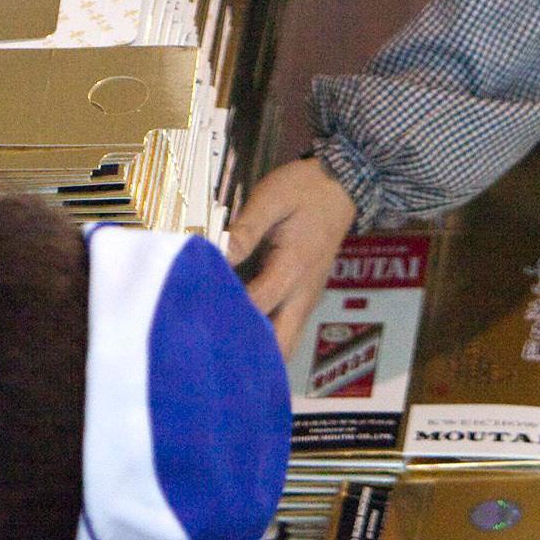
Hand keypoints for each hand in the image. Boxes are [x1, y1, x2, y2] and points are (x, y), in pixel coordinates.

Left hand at [227, 158, 356, 351]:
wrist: (340, 186)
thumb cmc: (303, 190)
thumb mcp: (270, 198)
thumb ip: (245, 230)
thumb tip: (218, 255)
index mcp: (293, 268)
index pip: (258, 305)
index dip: (229, 313)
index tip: (198, 312)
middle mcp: (303, 294)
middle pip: (282, 346)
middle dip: (250, 353)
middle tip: (213, 348)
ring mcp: (306, 300)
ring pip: (285, 343)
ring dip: (258, 349)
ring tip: (220, 343)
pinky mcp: (303, 298)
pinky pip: (285, 329)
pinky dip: (264, 338)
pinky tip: (234, 328)